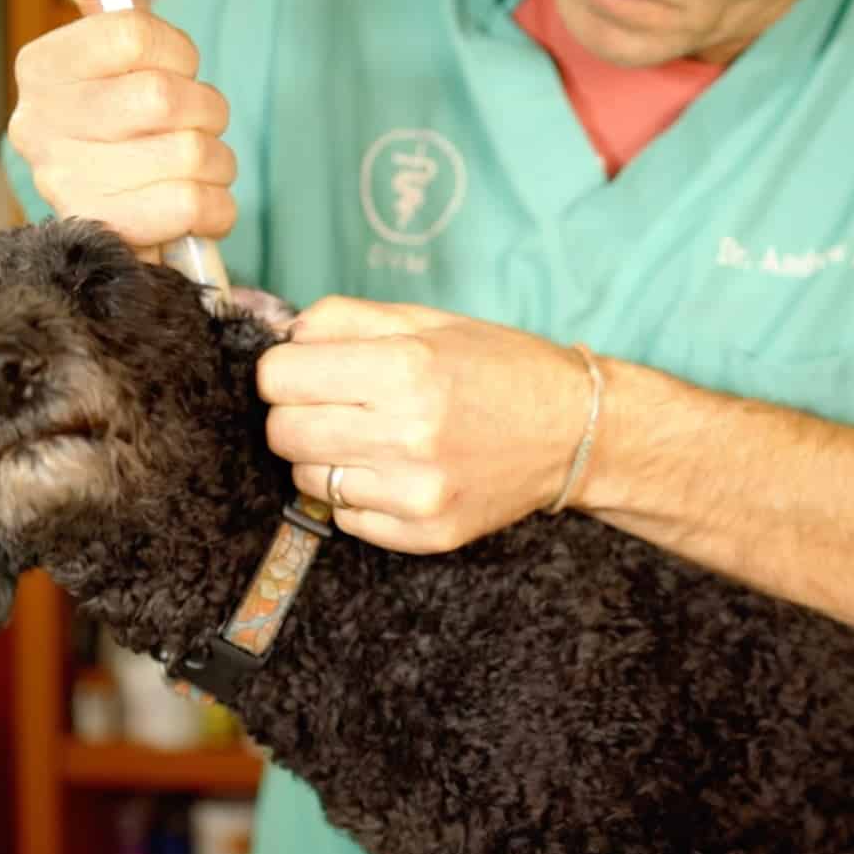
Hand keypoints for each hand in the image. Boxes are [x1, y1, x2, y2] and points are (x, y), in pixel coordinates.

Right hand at [5, 0, 236, 262]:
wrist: (115, 218)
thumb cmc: (122, 124)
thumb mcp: (111, 51)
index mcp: (40, 69)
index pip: (134, 35)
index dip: (178, 52)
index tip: (176, 68)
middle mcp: (39, 126)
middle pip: (165, 99)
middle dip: (206, 109)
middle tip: (198, 122)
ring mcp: (68, 186)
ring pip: (190, 154)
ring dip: (218, 161)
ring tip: (197, 166)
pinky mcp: (108, 235)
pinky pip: (195, 207)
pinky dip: (217, 206)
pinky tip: (198, 203)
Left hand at [256, 297, 593, 552]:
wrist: (575, 430)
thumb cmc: (499, 366)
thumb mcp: (426, 319)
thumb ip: (344, 320)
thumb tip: (283, 340)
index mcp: (406, 368)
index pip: (278, 377)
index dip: (285, 369)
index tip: (306, 370)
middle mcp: (408, 434)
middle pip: (282, 432)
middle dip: (295, 413)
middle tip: (333, 405)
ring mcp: (416, 493)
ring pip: (306, 478)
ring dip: (323, 456)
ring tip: (369, 437)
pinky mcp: (425, 534)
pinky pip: (344, 518)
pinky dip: (355, 494)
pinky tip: (392, 470)